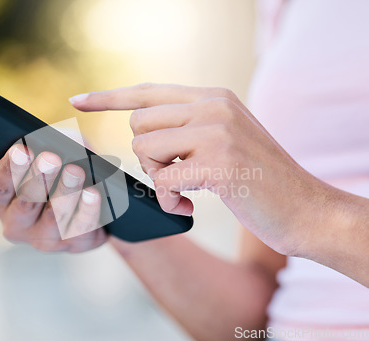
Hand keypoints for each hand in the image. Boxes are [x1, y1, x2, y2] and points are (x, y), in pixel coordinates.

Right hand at [0, 145, 107, 252]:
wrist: (96, 191)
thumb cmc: (60, 163)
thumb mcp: (39, 149)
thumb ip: (10, 147)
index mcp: (0, 202)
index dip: (10, 169)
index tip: (22, 149)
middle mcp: (17, 225)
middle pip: (25, 205)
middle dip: (39, 179)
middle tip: (51, 158)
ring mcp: (46, 239)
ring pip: (54, 219)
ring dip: (66, 193)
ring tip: (76, 171)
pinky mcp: (75, 244)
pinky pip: (81, 229)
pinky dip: (88, 210)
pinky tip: (93, 193)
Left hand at [70, 83, 333, 255]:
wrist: (304, 208)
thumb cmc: (258, 179)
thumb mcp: (225, 139)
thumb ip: (189, 126)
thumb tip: (141, 130)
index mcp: (212, 97)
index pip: (147, 91)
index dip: (108, 97)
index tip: (77, 100)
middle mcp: (213, 106)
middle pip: (139, 123)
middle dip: (146, 155)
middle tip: (174, 172)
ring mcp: (216, 132)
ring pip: (145, 148)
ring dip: (158, 177)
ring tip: (185, 188)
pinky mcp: (219, 163)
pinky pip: (162, 179)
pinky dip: (168, 199)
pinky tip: (187, 205)